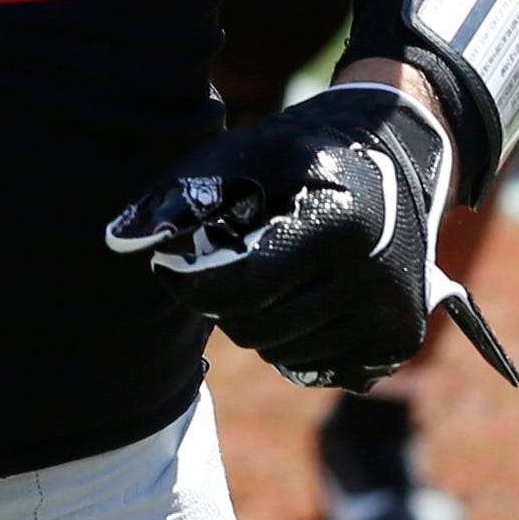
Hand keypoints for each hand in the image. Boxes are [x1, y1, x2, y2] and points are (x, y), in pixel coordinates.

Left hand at [106, 84, 511, 393]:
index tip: (174, 267)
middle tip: (230, 265)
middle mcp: (376, 279)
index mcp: (339, 226)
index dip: (194, 285)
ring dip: (262, 322)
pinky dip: (296, 339)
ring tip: (273, 273)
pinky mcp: (398, 340)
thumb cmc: (304, 152)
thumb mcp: (246, 153)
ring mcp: (392, 315)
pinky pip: (318, 367)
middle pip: (259, 330)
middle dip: (228, 304)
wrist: (397, 157)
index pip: (241, 289)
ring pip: (285, 354)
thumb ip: (184, 194)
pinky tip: (304, 295)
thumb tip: (120, 240)